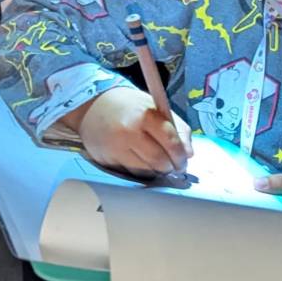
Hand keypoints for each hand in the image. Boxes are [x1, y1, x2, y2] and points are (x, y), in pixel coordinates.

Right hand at [75, 88, 191, 176]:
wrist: (93, 106)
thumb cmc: (129, 107)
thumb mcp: (157, 108)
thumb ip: (178, 129)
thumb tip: (189, 153)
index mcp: (146, 115)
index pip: (171, 142)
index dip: (181, 156)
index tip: (184, 161)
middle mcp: (129, 132)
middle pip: (159, 161)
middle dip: (170, 167)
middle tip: (173, 166)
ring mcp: (117, 147)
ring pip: (146, 171)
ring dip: (156, 171)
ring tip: (156, 161)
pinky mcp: (107, 160)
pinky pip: (131, 173)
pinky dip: (140, 171)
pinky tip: (140, 160)